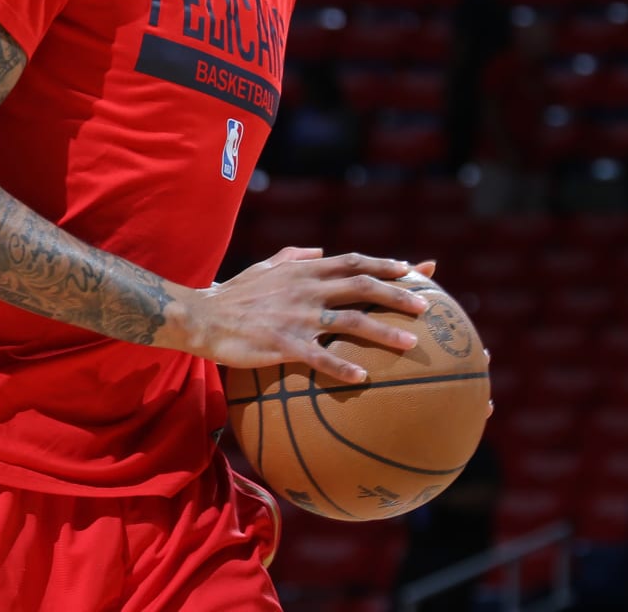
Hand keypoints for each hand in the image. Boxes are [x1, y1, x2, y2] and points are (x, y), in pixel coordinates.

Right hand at [172, 247, 430, 383]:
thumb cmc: (233, 294)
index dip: (385, 264)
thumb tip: (319, 250)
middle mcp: (306, 289)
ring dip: (384, 332)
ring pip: (350, 321)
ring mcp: (296, 316)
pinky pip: (319, 357)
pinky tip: (363, 378)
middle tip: (426, 307)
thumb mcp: (264, 267)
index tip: (413, 270)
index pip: (352, 262)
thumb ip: (293, 257)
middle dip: (398, 295)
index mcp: (303, 271)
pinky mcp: (283, 344)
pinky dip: (343, 367)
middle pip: (362, 287)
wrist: (202, 316)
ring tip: (412, 344)